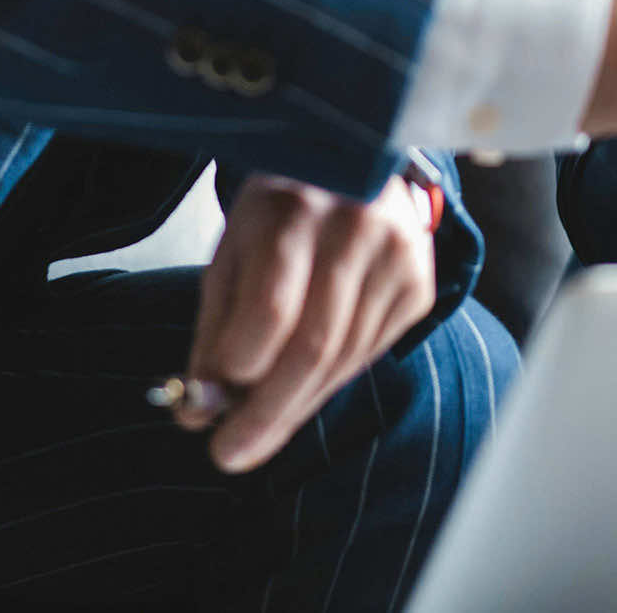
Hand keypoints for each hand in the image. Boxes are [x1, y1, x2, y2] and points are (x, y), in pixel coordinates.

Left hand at [177, 172, 435, 472]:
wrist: (355, 161)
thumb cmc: (281, 210)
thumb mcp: (233, 250)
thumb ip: (215, 330)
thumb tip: (197, 411)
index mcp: (295, 208)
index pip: (273, 306)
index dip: (240, 365)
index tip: (205, 409)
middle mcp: (356, 228)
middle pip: (314, 345)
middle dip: (267, 414)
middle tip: (229, 456)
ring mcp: (397, 257)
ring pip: (343, 359)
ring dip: (295, 405)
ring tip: (258, 432)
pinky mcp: (419, 284)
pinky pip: (368, 355)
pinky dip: (328, 382)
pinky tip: (301, 389)